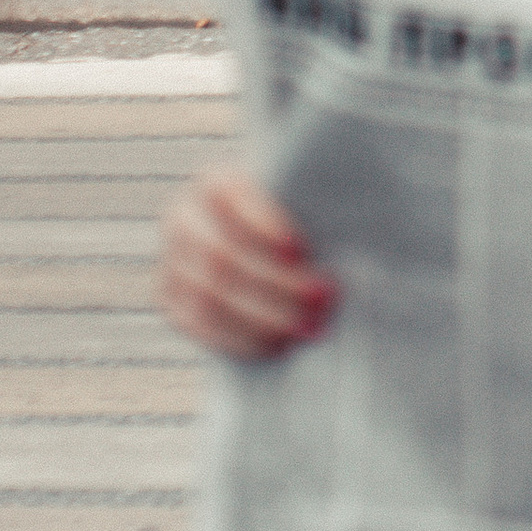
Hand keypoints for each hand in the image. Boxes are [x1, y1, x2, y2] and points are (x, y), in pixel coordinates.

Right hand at [157, 167, 335, 362]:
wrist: (265, 257)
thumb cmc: (304, 222)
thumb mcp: (307, 204)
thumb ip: (319, 208)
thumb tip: (359, 219)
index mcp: (214, 184)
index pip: (227, 198)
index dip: (262, 226)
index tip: (302, 251)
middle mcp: (183, 220)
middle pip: (222, 257)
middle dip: (276, 284)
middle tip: (325, 299)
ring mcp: (172, 264)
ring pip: (209, 298)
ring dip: (264, 319)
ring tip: (311, 329)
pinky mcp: (172, 303)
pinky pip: (199, 327)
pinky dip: (241, 341)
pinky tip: (280, 346)